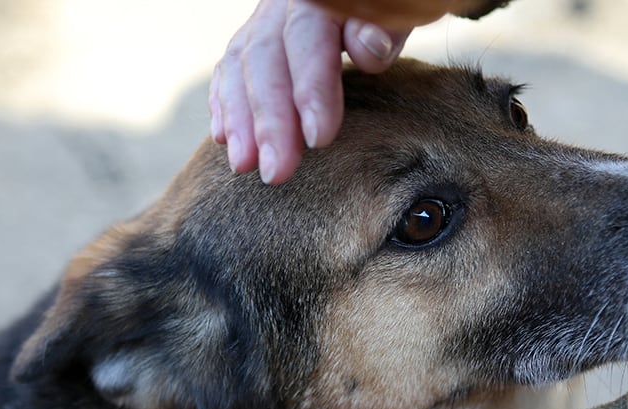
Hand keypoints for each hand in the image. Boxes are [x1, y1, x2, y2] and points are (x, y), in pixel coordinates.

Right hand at [212, 0, 410, 183]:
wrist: (371, 2)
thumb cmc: (392, 8)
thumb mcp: (402, 9)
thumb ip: (386, 26)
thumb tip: (367, 50)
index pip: (308, 38)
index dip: (310, 89)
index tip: (318, 139)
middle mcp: (284, 4)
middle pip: (265, 57)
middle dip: (268, 120)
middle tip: (277, 172)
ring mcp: (265, 19)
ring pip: (240, 65)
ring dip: (240, 120)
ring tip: (244, 165)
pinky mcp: (254, 39)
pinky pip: (230, 69)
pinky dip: (226, 105)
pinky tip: (225, 139)